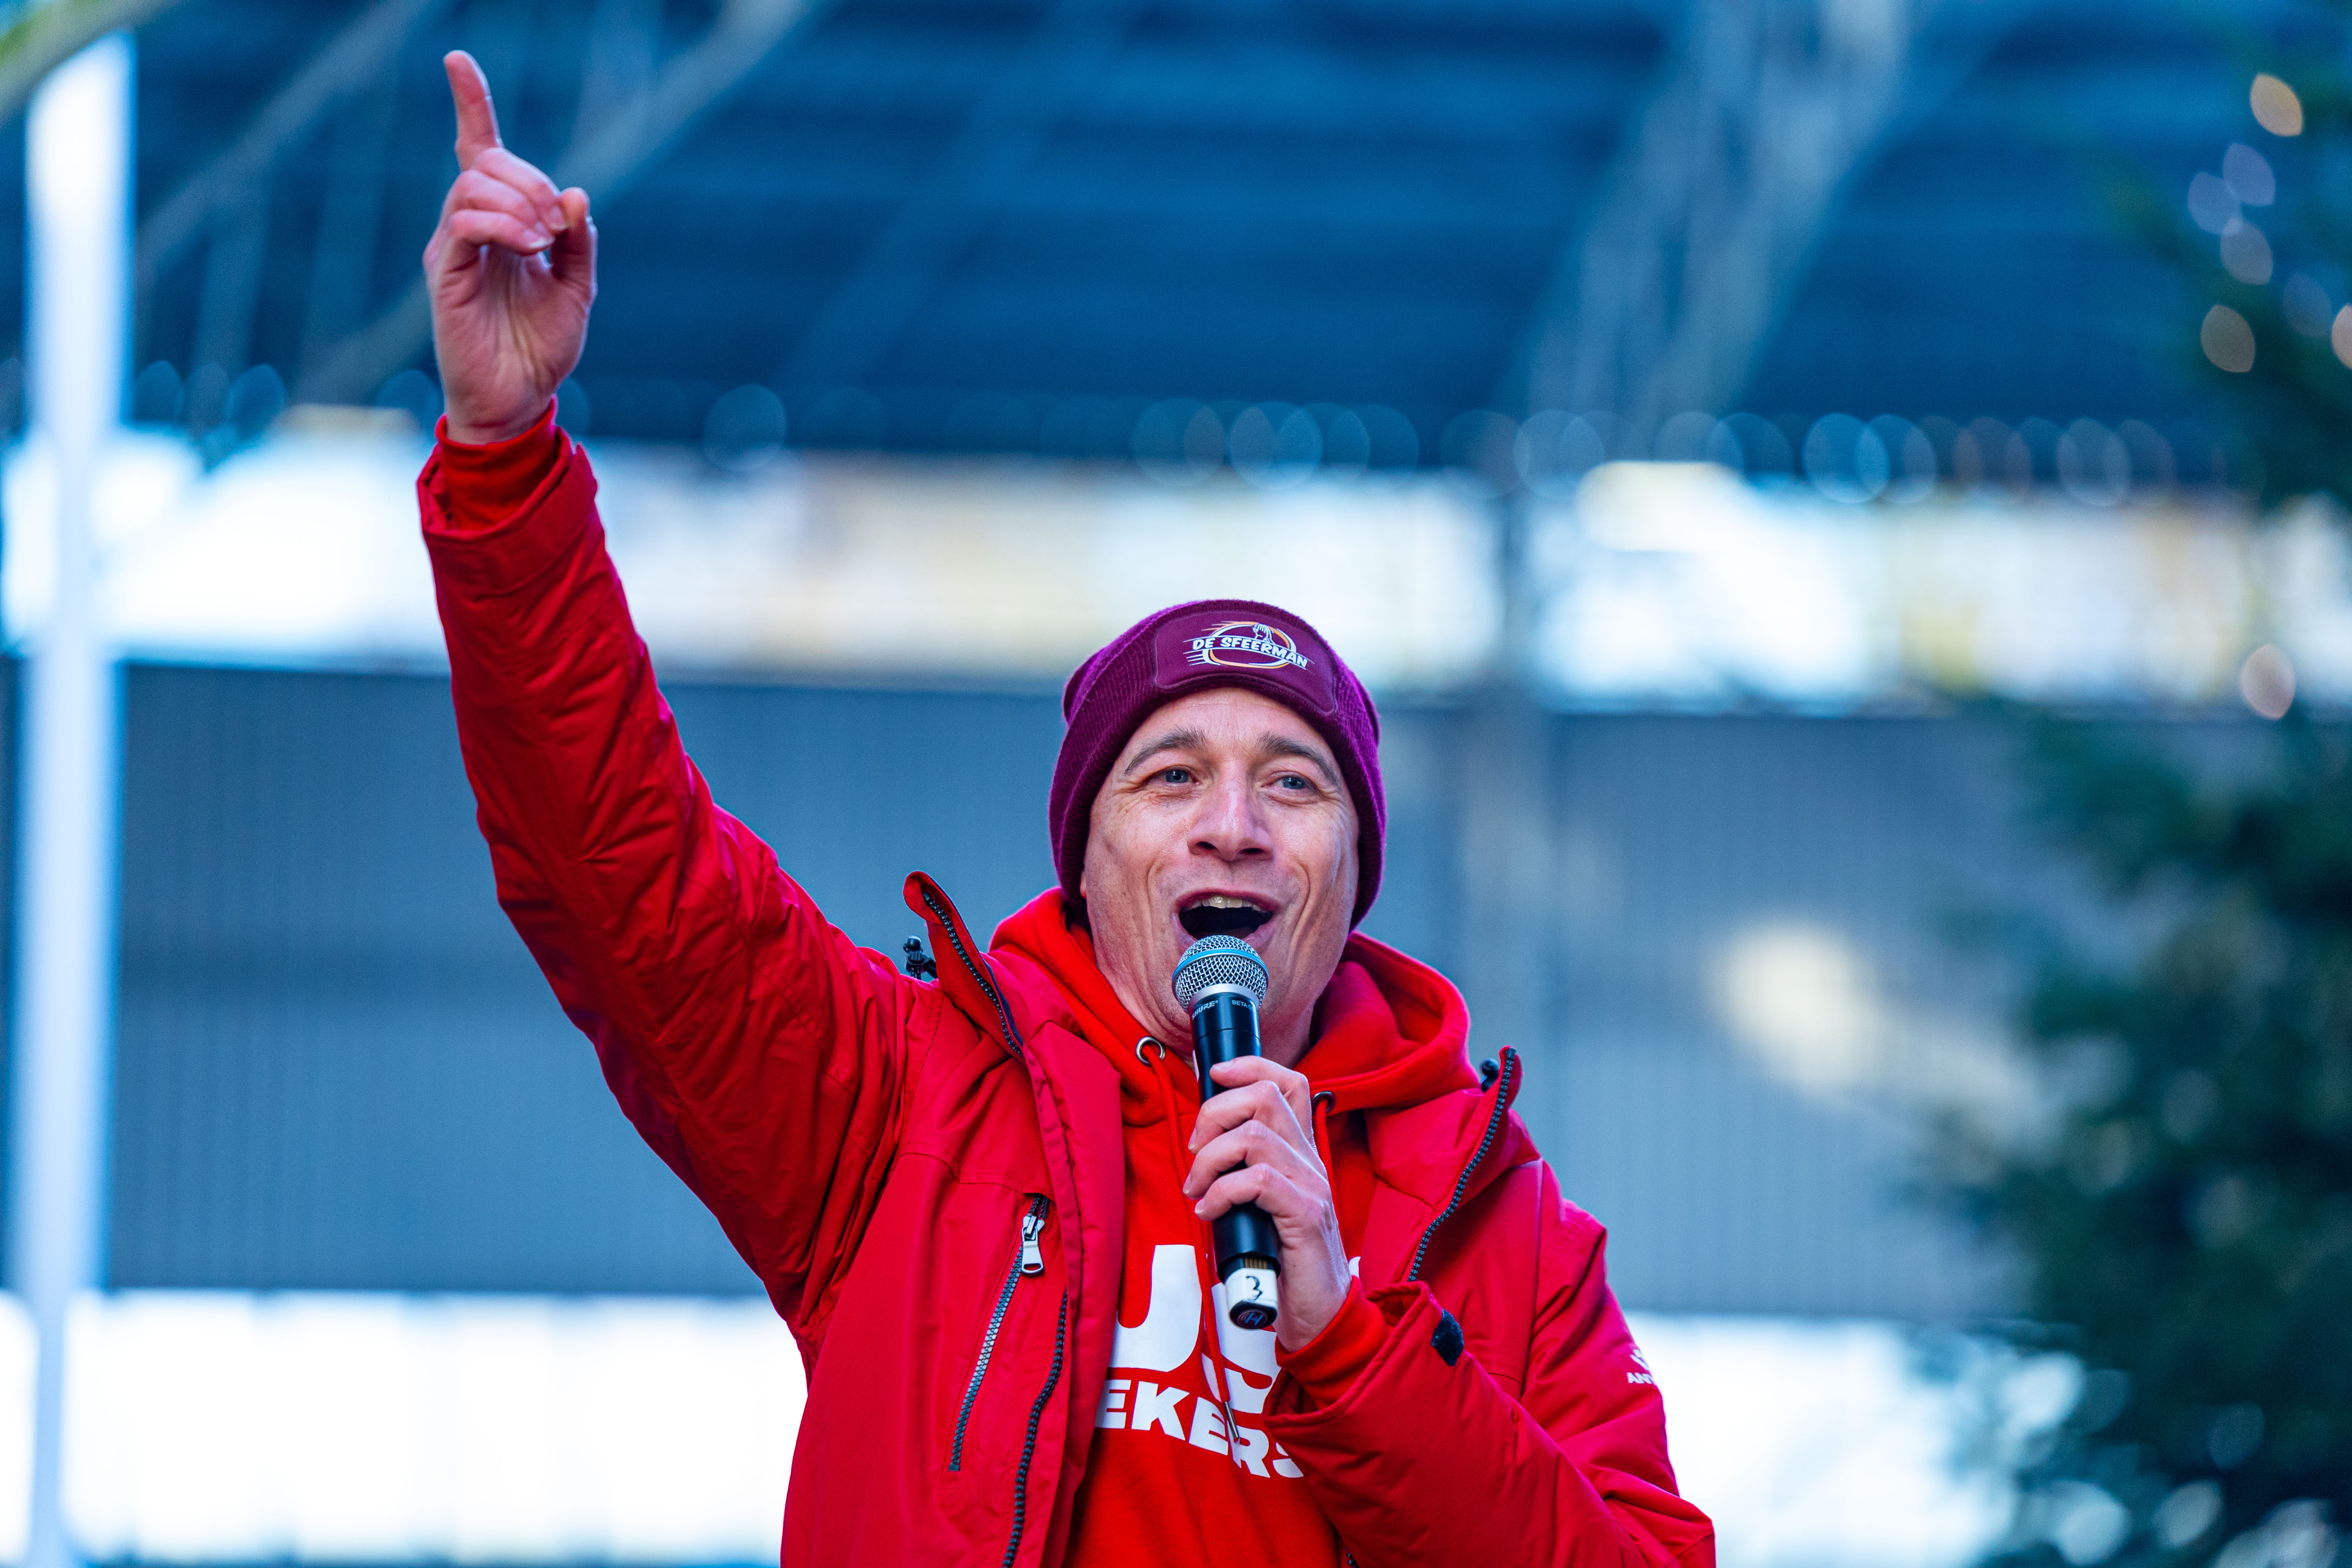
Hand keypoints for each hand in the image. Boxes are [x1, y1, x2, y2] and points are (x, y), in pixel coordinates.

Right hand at [424, 51, 596, 443]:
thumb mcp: (578, 288)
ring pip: (473, 183)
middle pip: (487, 160)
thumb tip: (574, 192)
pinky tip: (528, 248)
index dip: (471, 104)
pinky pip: (465, 220)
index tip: (457, 60)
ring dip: (519, 200)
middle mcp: (472, 226)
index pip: (480, 151)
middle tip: (556, 222)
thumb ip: (578, 241)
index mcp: (504, 224)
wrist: (518, 399)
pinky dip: (503, 224)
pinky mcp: (447, 271)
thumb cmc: (542, 346)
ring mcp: (455, 246)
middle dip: (528, 175)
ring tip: (543, 241)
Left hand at [1182, 1057, 1352, 1351]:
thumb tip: (1201, 1149)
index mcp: (1301, 1154)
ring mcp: (1312, 1187)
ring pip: (1254, 1136)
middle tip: (1195, 1153)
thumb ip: (1245, 1173)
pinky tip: (1209, 1211)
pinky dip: (1222, 1191)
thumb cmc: (1284, 1261)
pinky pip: (1258, 1180)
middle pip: (1264, 1097)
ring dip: (1210, 1158)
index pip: (1288, 1083)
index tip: (1213, 1074)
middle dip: (1214, 1114)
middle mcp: (1311, 1162)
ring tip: (1197, 1188)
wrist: (1321, 1315)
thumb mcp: (1263, 1205)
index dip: (1249, 1066)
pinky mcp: (1306, 1217)